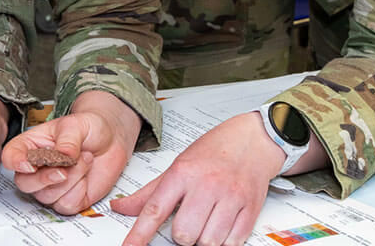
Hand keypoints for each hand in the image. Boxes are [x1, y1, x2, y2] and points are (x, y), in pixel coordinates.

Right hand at [0, 90, 139, 214]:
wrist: (111, 140)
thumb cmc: (88, 128)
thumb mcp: (77, 124)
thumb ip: (68, 139)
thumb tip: (62, 154)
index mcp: (31, 145)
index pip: (11, 157)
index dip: (15, 163)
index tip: (29, 165)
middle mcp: (37, 168)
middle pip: (24, 183)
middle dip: (44, 179)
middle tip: (64, 169)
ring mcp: (51, 186)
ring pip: (47, 196)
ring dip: (71, 180)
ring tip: (85, 159)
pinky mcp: (67, 199)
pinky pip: (65, 205)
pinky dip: (79, 191)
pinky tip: (86, 175)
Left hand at [110, 111, 282, 245]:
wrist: (253, 139)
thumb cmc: (215, 151)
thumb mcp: (178, 165)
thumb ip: (150, 192)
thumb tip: (121, 207)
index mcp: (183, 172)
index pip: (155, 209)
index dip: (140, 234)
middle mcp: (207, 184)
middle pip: (183, 234)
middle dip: (182, 234)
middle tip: (189, 219)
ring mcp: (230, 197)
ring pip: (208, 242)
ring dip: (204, 238)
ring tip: (208, 218)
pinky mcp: (250, 208)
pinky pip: (232, 242)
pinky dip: (225, 240)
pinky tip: (223, 222)